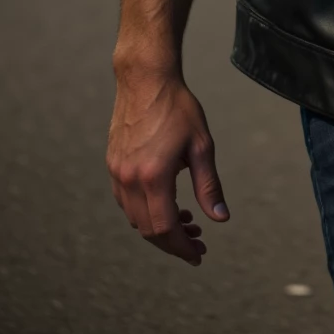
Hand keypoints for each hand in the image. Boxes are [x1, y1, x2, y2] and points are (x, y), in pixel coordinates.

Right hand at [106, 68, 229, 264]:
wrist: (146, 79)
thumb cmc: (178, 108)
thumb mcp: (201, 145)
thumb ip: (209, 185)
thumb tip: (220, 219)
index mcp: (154, 176)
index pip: (165, 228)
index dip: (182, 247)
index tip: (198, 255)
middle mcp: (129, 179)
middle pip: (148, 229)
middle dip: (173, 242)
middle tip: (197, 242)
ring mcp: (117, 172)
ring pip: (135, 218)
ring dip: (158, 227)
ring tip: (186, 221)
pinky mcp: (112, 164)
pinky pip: (125, 201)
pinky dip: (144, 211)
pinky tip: (164, 202)